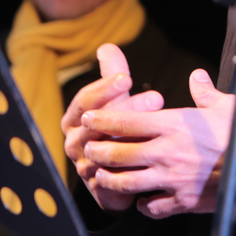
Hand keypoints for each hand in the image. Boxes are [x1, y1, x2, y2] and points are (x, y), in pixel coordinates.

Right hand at [62, 43, 163, 211]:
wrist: (115, 174)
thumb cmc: (115, 128)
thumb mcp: (113, 100)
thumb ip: (110, 74)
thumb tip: (107, 46)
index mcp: (74, 119)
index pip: (85, 100)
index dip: (104, 88)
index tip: (127, 76)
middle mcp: (75, 143)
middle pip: (96, 125)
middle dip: (126, 110)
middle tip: (155, 98)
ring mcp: (86, 167)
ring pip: (107, 151)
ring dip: (134, 137)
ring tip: (160, 125)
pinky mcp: (100, 189)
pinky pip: (115, 177)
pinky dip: (134, 167)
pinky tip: (155, 155)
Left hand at [82, 69, 234, 218]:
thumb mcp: (225, 106)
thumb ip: (205, 92)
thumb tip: (198, 77)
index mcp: (174, 125)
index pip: (127, 120)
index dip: (103, 118)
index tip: (89, 117)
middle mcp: (167, 152)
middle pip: (119, 152)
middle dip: (99, 150)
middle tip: (89, 149)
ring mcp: (172, 179)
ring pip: (128, 182)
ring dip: (111, 179)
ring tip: (102, 176)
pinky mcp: (183, 201)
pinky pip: (153, 207)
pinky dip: (144, 205)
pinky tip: (142, 202)